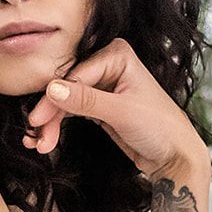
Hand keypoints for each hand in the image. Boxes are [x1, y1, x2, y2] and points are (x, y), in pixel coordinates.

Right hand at [22, 37, 207, 178]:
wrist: (175, 155)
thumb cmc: (160, 127)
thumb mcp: (121, 112)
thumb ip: (86, 100)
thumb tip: (52, 89)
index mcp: (117, 56)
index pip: (75, 75)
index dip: (53, 98)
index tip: (36, 121)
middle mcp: (108, 65)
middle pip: (67, 87)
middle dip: (51, 114)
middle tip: (36, 137)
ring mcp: (103, 85)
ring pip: (66, 101)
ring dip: (52, 123)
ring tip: (40, 145)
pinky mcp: (99, 105)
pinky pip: (71, 111)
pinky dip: (58, 125)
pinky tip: (46, 140)